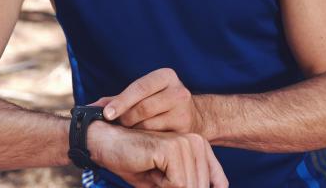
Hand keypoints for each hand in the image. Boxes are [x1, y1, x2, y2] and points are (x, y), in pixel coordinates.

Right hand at [87, 120, 227, 187]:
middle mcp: (197, 141)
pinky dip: (161, 186)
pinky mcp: (172, 147)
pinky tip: (149, 168)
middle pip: (201, 187)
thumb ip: (188, 185)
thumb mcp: (168, 182)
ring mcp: (186, 142)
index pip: (219, 183)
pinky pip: (178, 184)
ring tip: (151, 171)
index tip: (167, 183)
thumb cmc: (135, 162)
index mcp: (200, 147)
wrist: (106, 142)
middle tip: (156, 175)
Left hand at [90, 68, 203, 134]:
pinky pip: (156, 138)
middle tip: (118, 124)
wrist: (193, 116)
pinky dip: (145, 139)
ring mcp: (183, 111)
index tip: (107, 113)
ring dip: (134, 130)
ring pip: (148, 125)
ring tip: (131, 130)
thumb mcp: (144, 93)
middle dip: (126, 118)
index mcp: (166, 76)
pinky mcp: (185, 131)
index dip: (121, 101)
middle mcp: (178, 91)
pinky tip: (142, 138)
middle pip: (143, 108)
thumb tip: (90, 108)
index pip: (140, 87)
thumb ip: (117, 99)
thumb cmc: (160, 101)